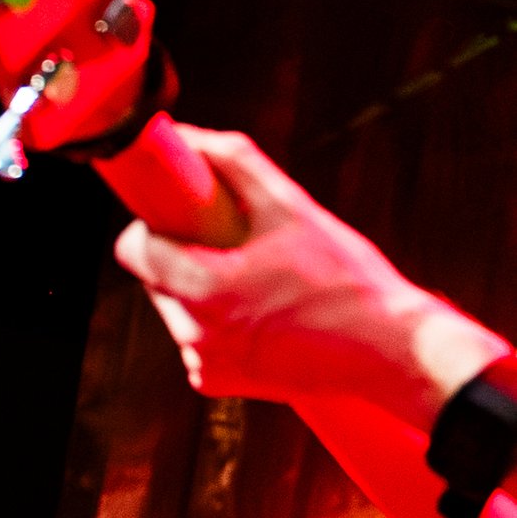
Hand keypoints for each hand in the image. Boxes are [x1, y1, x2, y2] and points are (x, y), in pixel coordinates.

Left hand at [113, 127, 507, 423]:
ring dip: (200, 291)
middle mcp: (193, 333)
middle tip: (234, 245)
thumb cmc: (345, 277)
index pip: (133, 250)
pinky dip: (217, 326)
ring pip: (176, 310)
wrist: (384, 350)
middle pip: (155, 278)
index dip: (152, 226)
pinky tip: (264, 318)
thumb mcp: (292, 208)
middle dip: (184, 256)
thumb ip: (235, 164)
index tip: (179, 216)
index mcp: (204, 288)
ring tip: (259, 283)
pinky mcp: (212, 383)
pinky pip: (196, 341)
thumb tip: (188, 134)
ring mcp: (202, 363)